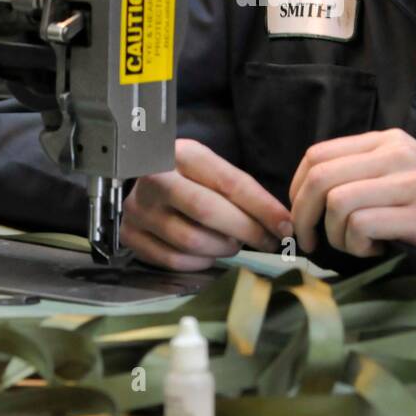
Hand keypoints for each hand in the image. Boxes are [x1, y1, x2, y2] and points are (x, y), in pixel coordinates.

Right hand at [121, 138, 292, 270]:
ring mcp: (138, 208)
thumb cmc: (190, 178)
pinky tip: (210, 253)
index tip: (285, 225)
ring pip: (191, 240)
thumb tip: (281, 224)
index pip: (229, 182)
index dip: (262, 207)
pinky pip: (173, 260)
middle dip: (246, 230)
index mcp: (182, 153)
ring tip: (233, 243)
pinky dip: (200, 262)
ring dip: (223, 247)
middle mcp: (155, 178)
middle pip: (208, 211)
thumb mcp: (212, 171)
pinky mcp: (130, 234)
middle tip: (267, 241)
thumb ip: (241, 192)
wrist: (144, 180)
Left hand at [289, 128, 415, 269]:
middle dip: (303, 216)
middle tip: (310, 242)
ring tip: (356, 246)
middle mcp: (395, 154)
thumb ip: (364, 173)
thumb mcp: (404, 173)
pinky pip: (363, 225)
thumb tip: (310, 197)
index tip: (301, 218)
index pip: (317, 155)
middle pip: (320, 177)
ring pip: (337, 202)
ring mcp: (409, 182)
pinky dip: (358, 246)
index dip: (296, 190)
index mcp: (386, 141)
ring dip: (335, 235)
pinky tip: (376, 250)